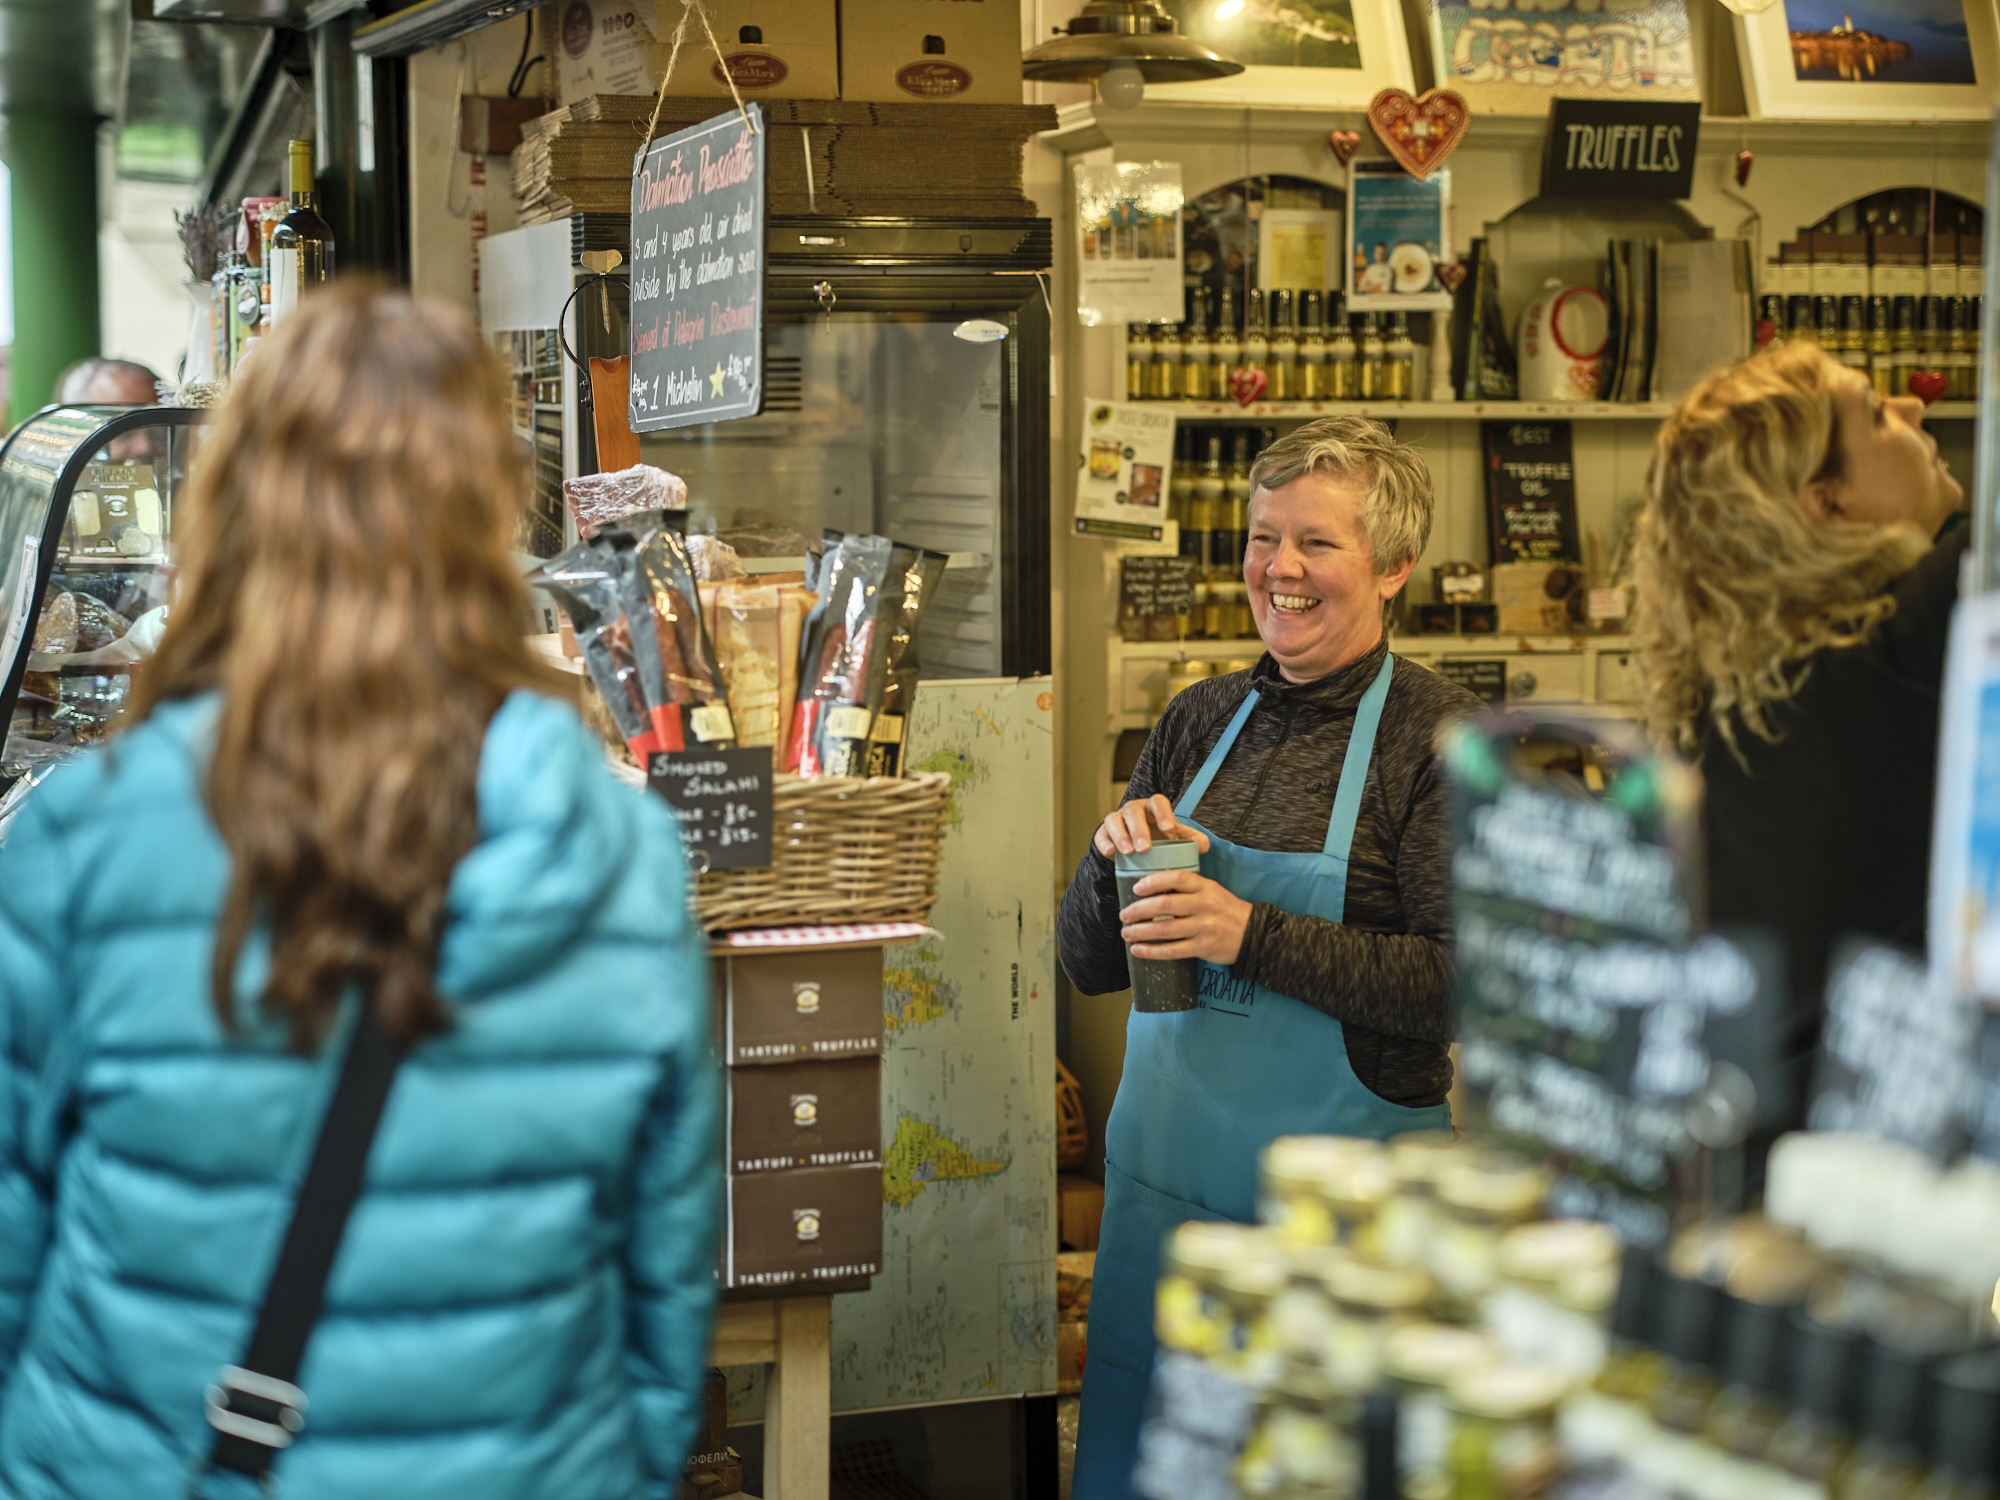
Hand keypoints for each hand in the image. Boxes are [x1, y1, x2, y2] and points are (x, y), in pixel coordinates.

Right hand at [1093, 794, 1211, 859]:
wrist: (1137, 848)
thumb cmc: (1159, 838)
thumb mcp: (1176, 838)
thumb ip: (1192, 840)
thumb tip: (1202, 846)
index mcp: (1153, 807)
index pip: (1157, 802)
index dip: (1163, 813)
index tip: (1168, 829)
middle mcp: (1133, 810)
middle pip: (1133, 812)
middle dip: (1138, 829)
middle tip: (1144, 848)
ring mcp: (1117, 819)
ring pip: (1114, 820)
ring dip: (1120, 836)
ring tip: (1128, 852)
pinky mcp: (1103, 832)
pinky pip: (1101, 834)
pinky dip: (1104, 843)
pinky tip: (1110, 853)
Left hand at [1120, 869, 1252, 966]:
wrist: (1253, 934)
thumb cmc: (1226, 910)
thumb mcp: (1212, 891)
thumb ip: (1188, 888)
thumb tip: (1152, 889)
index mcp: (1205, 887)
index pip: (1177, 878)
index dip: (1154, 881)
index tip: (1136, 888)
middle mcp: (1204, 905)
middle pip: (1166, 904)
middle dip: (1139, 910)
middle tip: (1124, 915)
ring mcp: (1204, 927)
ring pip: (1165, 929)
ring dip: (1140, 931)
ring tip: (1126, 933)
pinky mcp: (1203, 947)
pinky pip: (1172, 951)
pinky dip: (1152, 951)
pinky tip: (1138, 950)